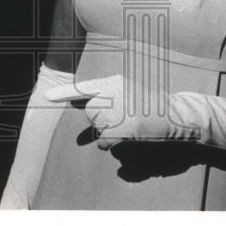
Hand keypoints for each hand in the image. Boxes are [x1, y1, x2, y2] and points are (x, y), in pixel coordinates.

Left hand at [46, 74, 200, 148]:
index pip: (84, 88)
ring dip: (108, 132)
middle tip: (122, 119)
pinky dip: (113, 143)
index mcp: (114, 82)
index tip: (46, 97)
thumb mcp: (128, 92)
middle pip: (90, 113)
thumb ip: (105, 98)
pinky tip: (129, 136)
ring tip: (128, 126)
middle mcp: (116, 92)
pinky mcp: (127, 126)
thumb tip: (81, 109)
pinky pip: (106, 141)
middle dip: (100, 121)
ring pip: (98, 127)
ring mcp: (122, 109)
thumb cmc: (151, 106)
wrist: (178, 114)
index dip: (63, 93)